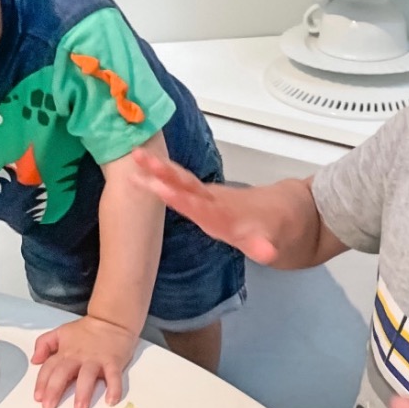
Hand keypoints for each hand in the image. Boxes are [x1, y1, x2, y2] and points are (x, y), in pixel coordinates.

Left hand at [31, 314, 139, 407]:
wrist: (112, 320)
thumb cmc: (87, 330)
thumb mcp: (61, 332)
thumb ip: (44, 344)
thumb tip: (34, 360)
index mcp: (65, 352)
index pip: (49, 368)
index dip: (42, 383)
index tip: (38, 398)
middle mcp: (78, 357)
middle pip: (63, 372)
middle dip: (55, 389)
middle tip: (49, 406)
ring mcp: (96, 359)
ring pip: (88, 375)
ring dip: (83, 392)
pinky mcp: (114, 361)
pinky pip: (114, 376)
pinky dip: (114, 388)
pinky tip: (111, 400)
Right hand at [131, 148, 277, 264]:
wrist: (274, 210)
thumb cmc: (265, 230)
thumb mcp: (266, 242)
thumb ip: (263, 246)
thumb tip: (268, 253)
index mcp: (223, 213)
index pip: (200, 206)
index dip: (183, 199)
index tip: (164, 189)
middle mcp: (211, 199)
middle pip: (187, 184)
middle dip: (166, 172)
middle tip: (143, 159)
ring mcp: (204, 193)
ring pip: (180, 177)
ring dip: (159, 167)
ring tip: (134, 154)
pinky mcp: (198, 191)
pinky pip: (177, 179)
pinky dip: (159, 172)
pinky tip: (136, 169)